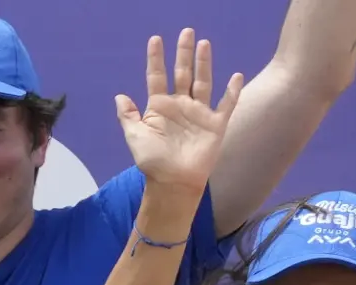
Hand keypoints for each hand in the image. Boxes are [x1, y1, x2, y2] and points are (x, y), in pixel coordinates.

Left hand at [118, 29, 240, 190]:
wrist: (173, 182)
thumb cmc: (152, 161)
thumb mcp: (135, 136)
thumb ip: (128, 116)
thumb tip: (119, 95)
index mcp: (159, 107)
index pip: (157, 77)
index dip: (155, 59)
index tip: (155, 40)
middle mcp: (180, 105)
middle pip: (183, 74)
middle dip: (184, 54)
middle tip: (186, 32)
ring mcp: (199, 113)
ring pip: (203, 82)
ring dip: (204, 64)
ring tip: (204, 44)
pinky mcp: (215, 124)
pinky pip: (226, 104)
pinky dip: (232, 91)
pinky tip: (236, 76)